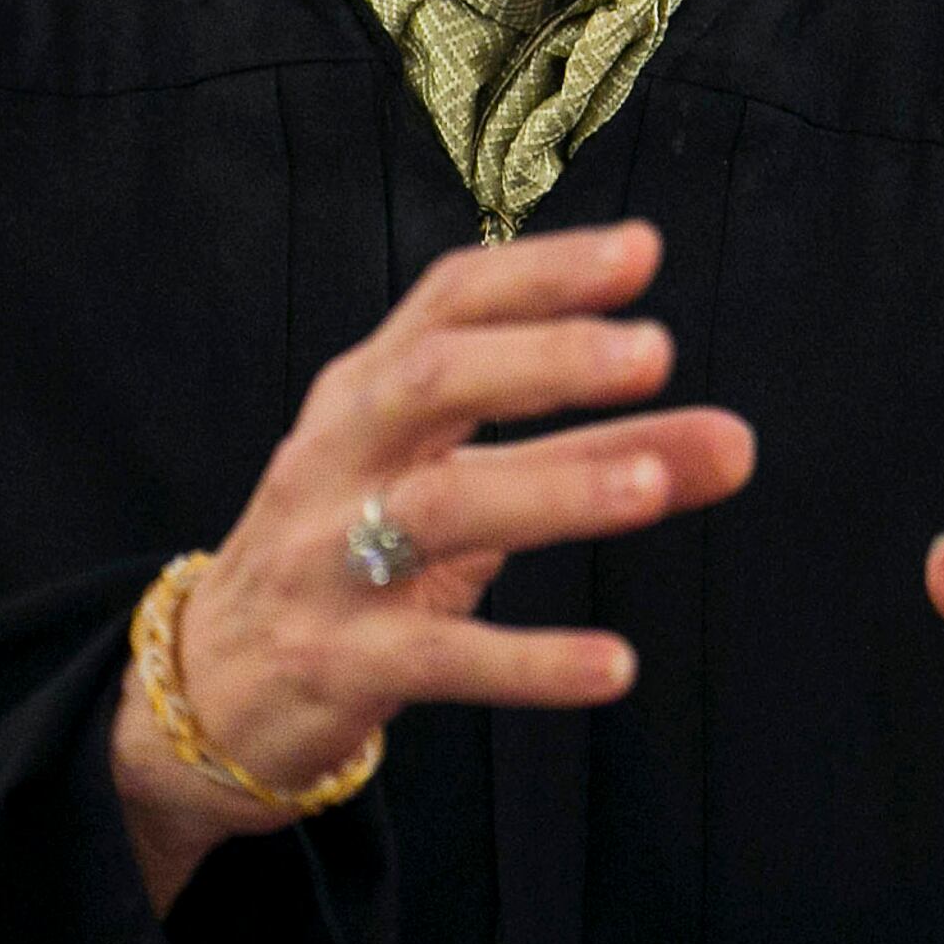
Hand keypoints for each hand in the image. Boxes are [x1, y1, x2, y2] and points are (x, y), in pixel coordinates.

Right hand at [109, 218, 756, 908]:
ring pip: (436, 509)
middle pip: (432, 381)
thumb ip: (595, 456)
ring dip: (549, 488)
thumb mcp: (459, 491)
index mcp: (364, 393)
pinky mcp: (340, 665)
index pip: (448, 301)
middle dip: (543, 358)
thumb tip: (736, 442)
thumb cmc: (352, 556)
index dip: (542, 270)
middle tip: (656, 351)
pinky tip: (616, 666)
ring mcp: (328, 562)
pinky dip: (527, 662)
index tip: (644, 252)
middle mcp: (337, 459)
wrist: (207, 691)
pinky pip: (439, 658)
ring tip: (653, 484)